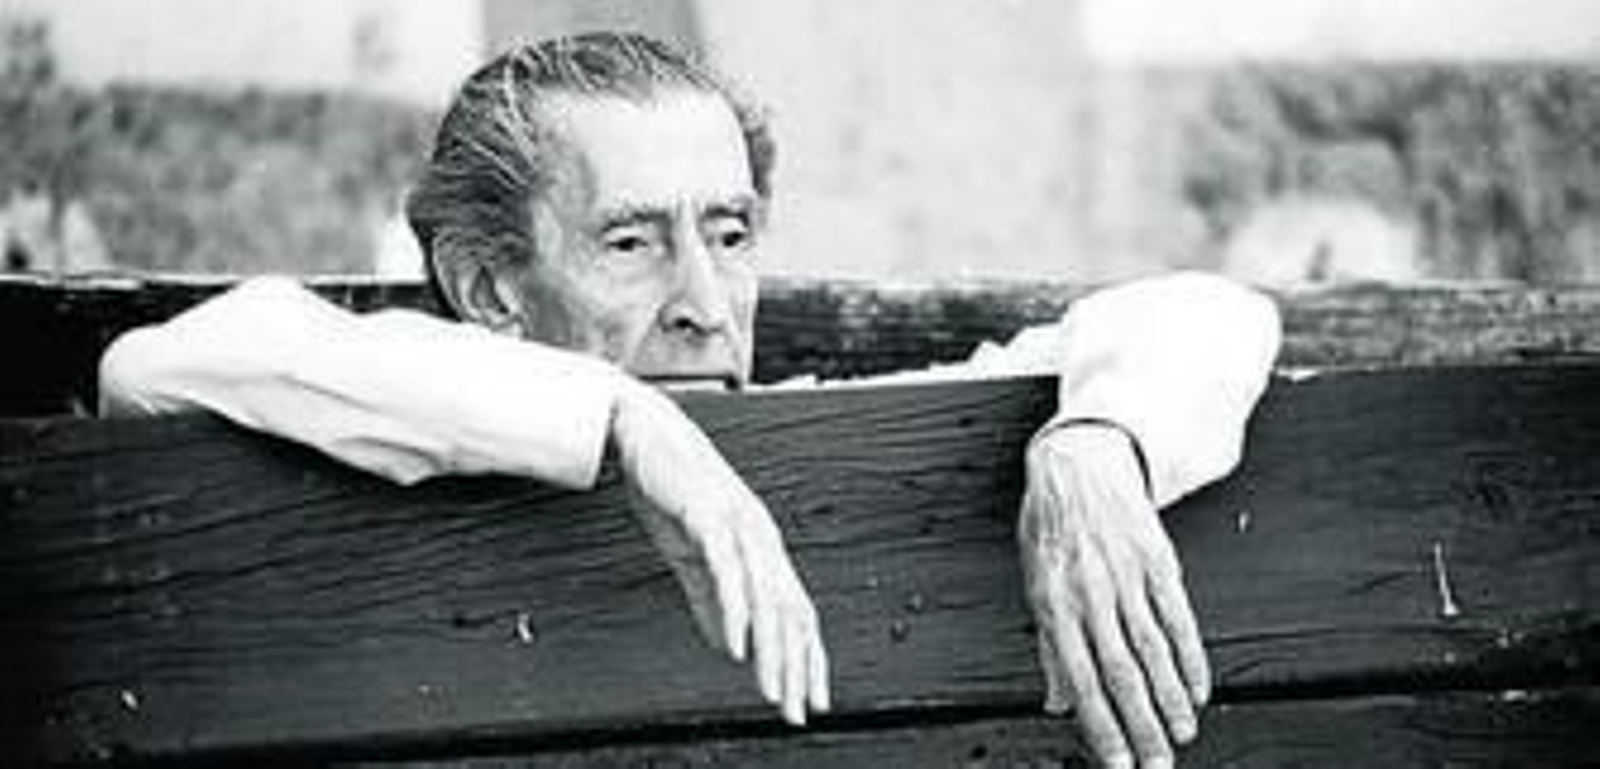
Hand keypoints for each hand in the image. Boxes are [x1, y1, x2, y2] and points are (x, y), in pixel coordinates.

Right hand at [612, 380, 828, 724]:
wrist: (640, 430)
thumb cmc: (670, 487)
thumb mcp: (692, 554)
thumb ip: (711, 599)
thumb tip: (731, 644)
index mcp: (761, 545)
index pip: (795, 610)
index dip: (807, 657)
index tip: (811, 697)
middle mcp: (760, 535)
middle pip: (791, 611)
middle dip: (799, 667)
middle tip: (800, 710)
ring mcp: (739, 523)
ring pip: (766, 598)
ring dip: (774, 650)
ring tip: (775, 690)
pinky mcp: (709, 515)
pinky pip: (728, 571)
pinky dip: (737, 609)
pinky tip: (738, 643)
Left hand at [1018, 426, 1209, 767]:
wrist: (1078, 462)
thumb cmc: (1048, 527)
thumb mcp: (1034, 582)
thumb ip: (1049, 646)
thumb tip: (1056, 703)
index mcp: (1053, 603)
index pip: (1079, 677)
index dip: (1100, 725)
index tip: (1119, 763)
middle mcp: (1090, 593)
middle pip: (1120, 672)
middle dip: (1140, 725)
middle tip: (1158, 765)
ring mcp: (1126, 576)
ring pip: (1152, 649)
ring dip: (1169, 700)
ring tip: (1182, 736)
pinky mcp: (1158, 560)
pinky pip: (1178, 616)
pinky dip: (1190, 657)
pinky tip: (1197, 690)